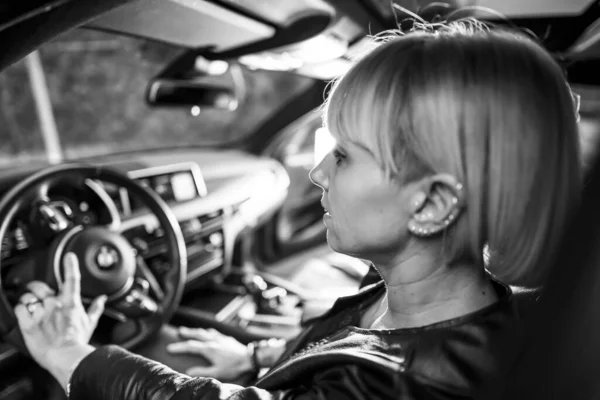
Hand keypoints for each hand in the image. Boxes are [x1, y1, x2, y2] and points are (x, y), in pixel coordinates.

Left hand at [14, 252, 105, 387]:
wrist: (66, 358)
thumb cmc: (77, 342)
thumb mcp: (90, 323)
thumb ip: (95, 308)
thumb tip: (102, 299)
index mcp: (71, 303)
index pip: (71, 279)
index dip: (71, 265)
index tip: (69, 256)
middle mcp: (56, 305)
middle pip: (39, 287)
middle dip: (36, 289)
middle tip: (37, 297)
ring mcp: (42, 313)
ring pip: (27, 297)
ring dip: (27, 302)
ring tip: (32, 311)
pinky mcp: (28, 323)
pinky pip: (19, 308)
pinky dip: (20, 311)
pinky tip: (25, 316)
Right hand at [167, 327, 253, 379]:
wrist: (250, 358)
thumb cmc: (234, 367)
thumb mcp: (217, 372)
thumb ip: (202, 371)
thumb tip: (188, 371)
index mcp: (209, 349)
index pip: (190, 346)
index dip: (179, 347)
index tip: (169, 348)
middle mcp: (213, 341)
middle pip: (197, 334)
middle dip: (187, 333)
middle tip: (179, 331)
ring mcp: (220, 338)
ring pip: (206, 332)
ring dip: (197, 331)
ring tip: (191, 331)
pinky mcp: (227, 338)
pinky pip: (214, 332)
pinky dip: (208, 332)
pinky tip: (208, 333)